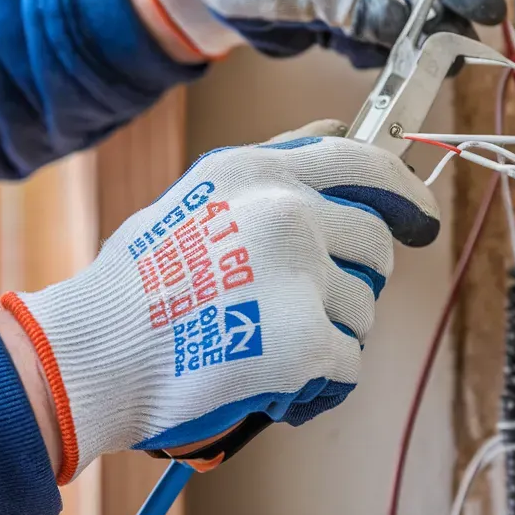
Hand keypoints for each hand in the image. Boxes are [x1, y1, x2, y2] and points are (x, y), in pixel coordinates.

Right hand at [0, 126, 437, 484]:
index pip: (366, 166)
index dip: (405, 195)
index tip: (421, 221)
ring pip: (362, 312)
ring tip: (263, 343)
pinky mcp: (305, 341)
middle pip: (376, 249)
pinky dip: (318, 382)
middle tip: (299, 309)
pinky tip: (271, 380)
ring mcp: (300, 276)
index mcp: (263, 174)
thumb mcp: (203, 193)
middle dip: (352, 282)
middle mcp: (288, 213)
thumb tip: (342, 132)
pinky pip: (348, 364)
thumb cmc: (141, 282)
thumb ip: (277, 162)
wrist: (94, 352)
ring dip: (328, 335)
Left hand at [136, 0, 506, 67]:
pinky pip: (381, 23)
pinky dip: (373, 44)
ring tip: (388, 58)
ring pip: (405, 3)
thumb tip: (404, 22)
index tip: (487, 6)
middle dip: (433, 14)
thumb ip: (349, 0)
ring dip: (400, 36)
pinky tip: (345, 49)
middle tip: (451, 54)